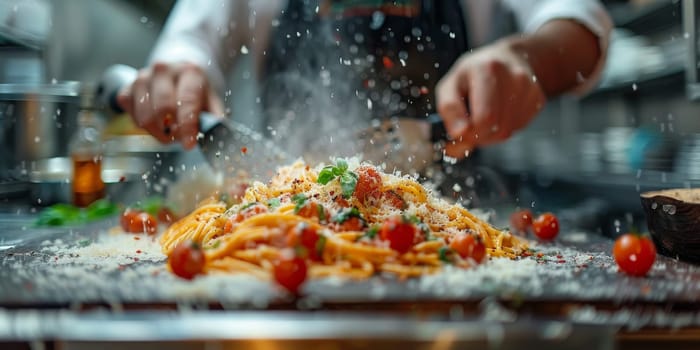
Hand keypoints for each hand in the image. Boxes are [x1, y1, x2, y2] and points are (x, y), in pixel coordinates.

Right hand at [117, 62, 223, 149]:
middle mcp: (163, 70)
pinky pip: (130, 116)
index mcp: (189, 72)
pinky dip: (143, 126)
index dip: (187, 126)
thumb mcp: (211, 100)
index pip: (186, 101)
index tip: (189, 144)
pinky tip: (154, 121)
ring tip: (169, 129)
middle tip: (179, 137)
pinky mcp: (126, 88)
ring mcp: (142, 78)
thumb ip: (214, 117)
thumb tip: (214, 132)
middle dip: (171, 131)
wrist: (178, 73)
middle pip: (162, 109)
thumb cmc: (195, 89)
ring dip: (157, 132)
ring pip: (144, 117)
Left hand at [436, 38, 545, 158]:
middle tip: (469, 124)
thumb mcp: (450, 85)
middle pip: (498, 129)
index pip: (485, 118)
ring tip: (483, 114)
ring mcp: (530, 88)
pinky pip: (518, 128)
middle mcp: (514, 76)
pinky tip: (499, 112)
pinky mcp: (539, 99)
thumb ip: (449, 110)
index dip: (470, 132)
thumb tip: (458, 134)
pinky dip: (504, 127)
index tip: (460, 130)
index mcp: (488, 69)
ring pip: (507, 132)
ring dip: (490, 133)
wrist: (506, 59)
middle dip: (479, 135)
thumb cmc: (472, 74)